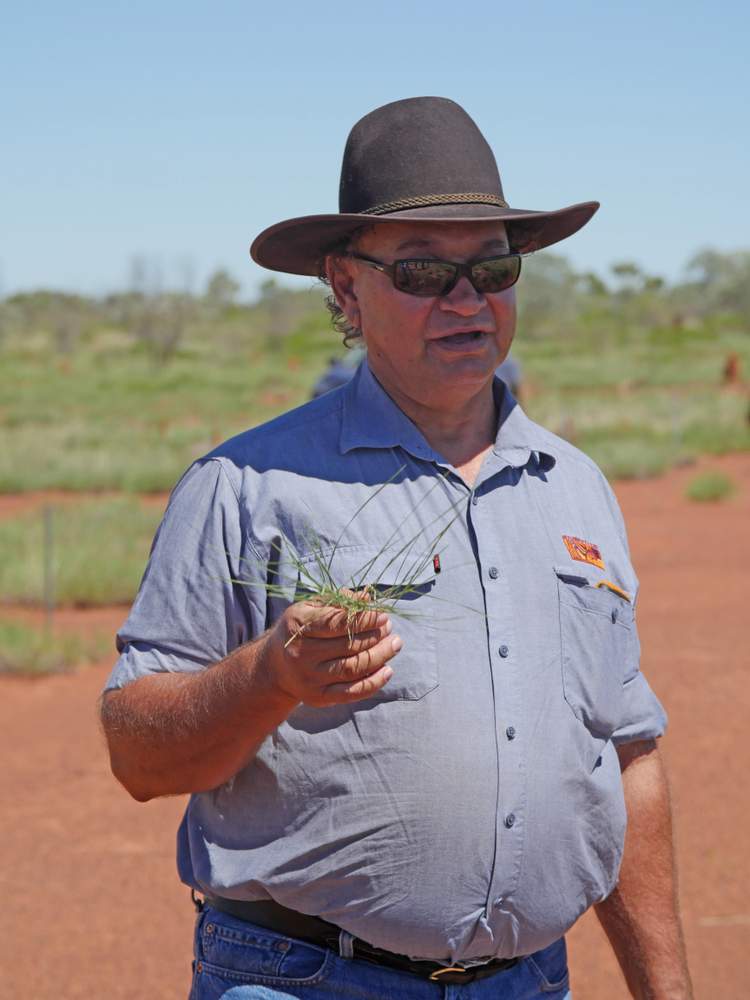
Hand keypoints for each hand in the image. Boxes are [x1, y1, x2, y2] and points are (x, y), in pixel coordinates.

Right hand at [262, 595, 401, 706]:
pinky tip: (388, 670)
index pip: (337, 623)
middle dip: (375, 636)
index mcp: (298, 625)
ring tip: (395, 644)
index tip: (383, 615)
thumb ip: (338, 602)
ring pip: (352, 668)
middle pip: (348, 646)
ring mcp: (308, 678)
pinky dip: (373, 683)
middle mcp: (301, 653)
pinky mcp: (316, 697)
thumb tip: (368, 597)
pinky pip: (350, 693)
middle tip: (390, 629)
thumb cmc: (301, 630)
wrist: (275, 666)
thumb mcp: (312, 609)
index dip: (364, 619)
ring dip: (380, 656)